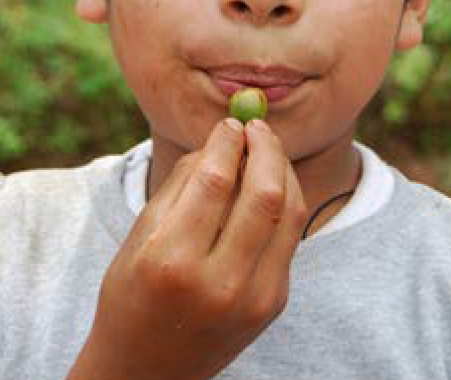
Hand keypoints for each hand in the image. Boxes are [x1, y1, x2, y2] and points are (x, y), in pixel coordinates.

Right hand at [66, 118, 307, 379]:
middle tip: (257, 126)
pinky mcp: (274, 304)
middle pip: (265, 194)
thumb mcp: (140, 236)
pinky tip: (271, 184)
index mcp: (172, 261)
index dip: (228, 142)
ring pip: (289, 212)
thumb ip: (182, 183)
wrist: (148, 370)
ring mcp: (253, 298)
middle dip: (266, 147)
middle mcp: (219, 283)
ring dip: (283, 170)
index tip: (230, 122)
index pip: (215, 181)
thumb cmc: (133, 293)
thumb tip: (224, 137)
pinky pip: (290, 237)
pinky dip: (285, 201)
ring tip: (267, 149)